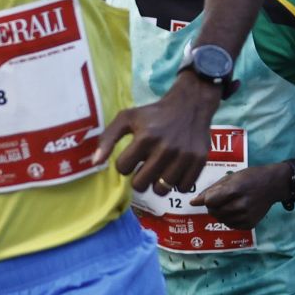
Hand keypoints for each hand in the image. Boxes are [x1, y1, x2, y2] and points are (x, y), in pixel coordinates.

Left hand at [94, 72, 220, 192]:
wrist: (190, 104)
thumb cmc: (154, 113)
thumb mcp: (127, 118)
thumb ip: (108, 138)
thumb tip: (95, 163)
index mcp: (146, 137)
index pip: (123, 168)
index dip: (125, 164)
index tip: (132, 157)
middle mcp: (166, 148)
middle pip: (140, 184)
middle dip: (138, 178)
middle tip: (144, 168)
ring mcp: (184, 156)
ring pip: (161, 190)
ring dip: (157, 183)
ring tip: (158, 171)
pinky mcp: (199, 161)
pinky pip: (182, 188)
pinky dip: (176, 184)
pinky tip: (174, 171)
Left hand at [195, 162, 288, 228]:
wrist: (273, 185)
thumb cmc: (250, 177)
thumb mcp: (230, 178)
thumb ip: (210, 190)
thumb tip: (192, 203)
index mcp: (236, 189)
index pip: (209, 201)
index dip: (207, 199)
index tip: (213, 195)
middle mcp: (242, 205)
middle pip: (213, 211)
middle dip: (213, 206)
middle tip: (222, 198)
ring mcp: (247, 216)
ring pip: (220, 220)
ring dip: (220, 213)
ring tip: (230, 203)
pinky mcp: (250, 225)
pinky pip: (230, 225)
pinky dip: (229, 219)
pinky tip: (237, 210)